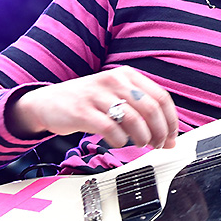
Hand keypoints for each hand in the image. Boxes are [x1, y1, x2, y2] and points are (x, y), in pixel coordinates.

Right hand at [7, 67, 179, 149]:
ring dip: (142, 138)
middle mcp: (114, 80)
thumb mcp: (116, 96)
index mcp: (127, 75)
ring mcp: (97, 95)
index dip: (171, 121)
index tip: (173, 137)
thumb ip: (141, 110)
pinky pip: (110, 128)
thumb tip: (169, 135)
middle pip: (151, 108)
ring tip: (140, 145)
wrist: (47, 103)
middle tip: (159, 145)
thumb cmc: (88, 102)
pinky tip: (119, 142)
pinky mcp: (82, 111)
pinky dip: (120, 140)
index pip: (161, 97)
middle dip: (160, 132)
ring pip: (133, 119)